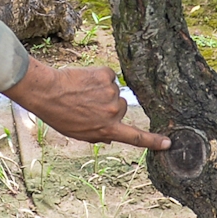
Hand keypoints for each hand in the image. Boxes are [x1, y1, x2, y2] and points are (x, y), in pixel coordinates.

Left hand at [9, 63, 168, 150]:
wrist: (47, 92)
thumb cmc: (59, 114)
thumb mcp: (78, 134)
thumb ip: (98, 135)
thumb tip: (113, 136)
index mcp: (107, 129)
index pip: (136, 137)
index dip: (153, 141)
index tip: (169, 142)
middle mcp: (113, 112)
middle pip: (121, 108)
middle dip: (108, 106)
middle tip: (86, 105)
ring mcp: (111, 93)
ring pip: (114, 91)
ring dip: (101, 90)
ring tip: (81, 93)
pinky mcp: (106, 76)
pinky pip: (109, 75)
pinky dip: (98, 76)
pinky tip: (84, 81)